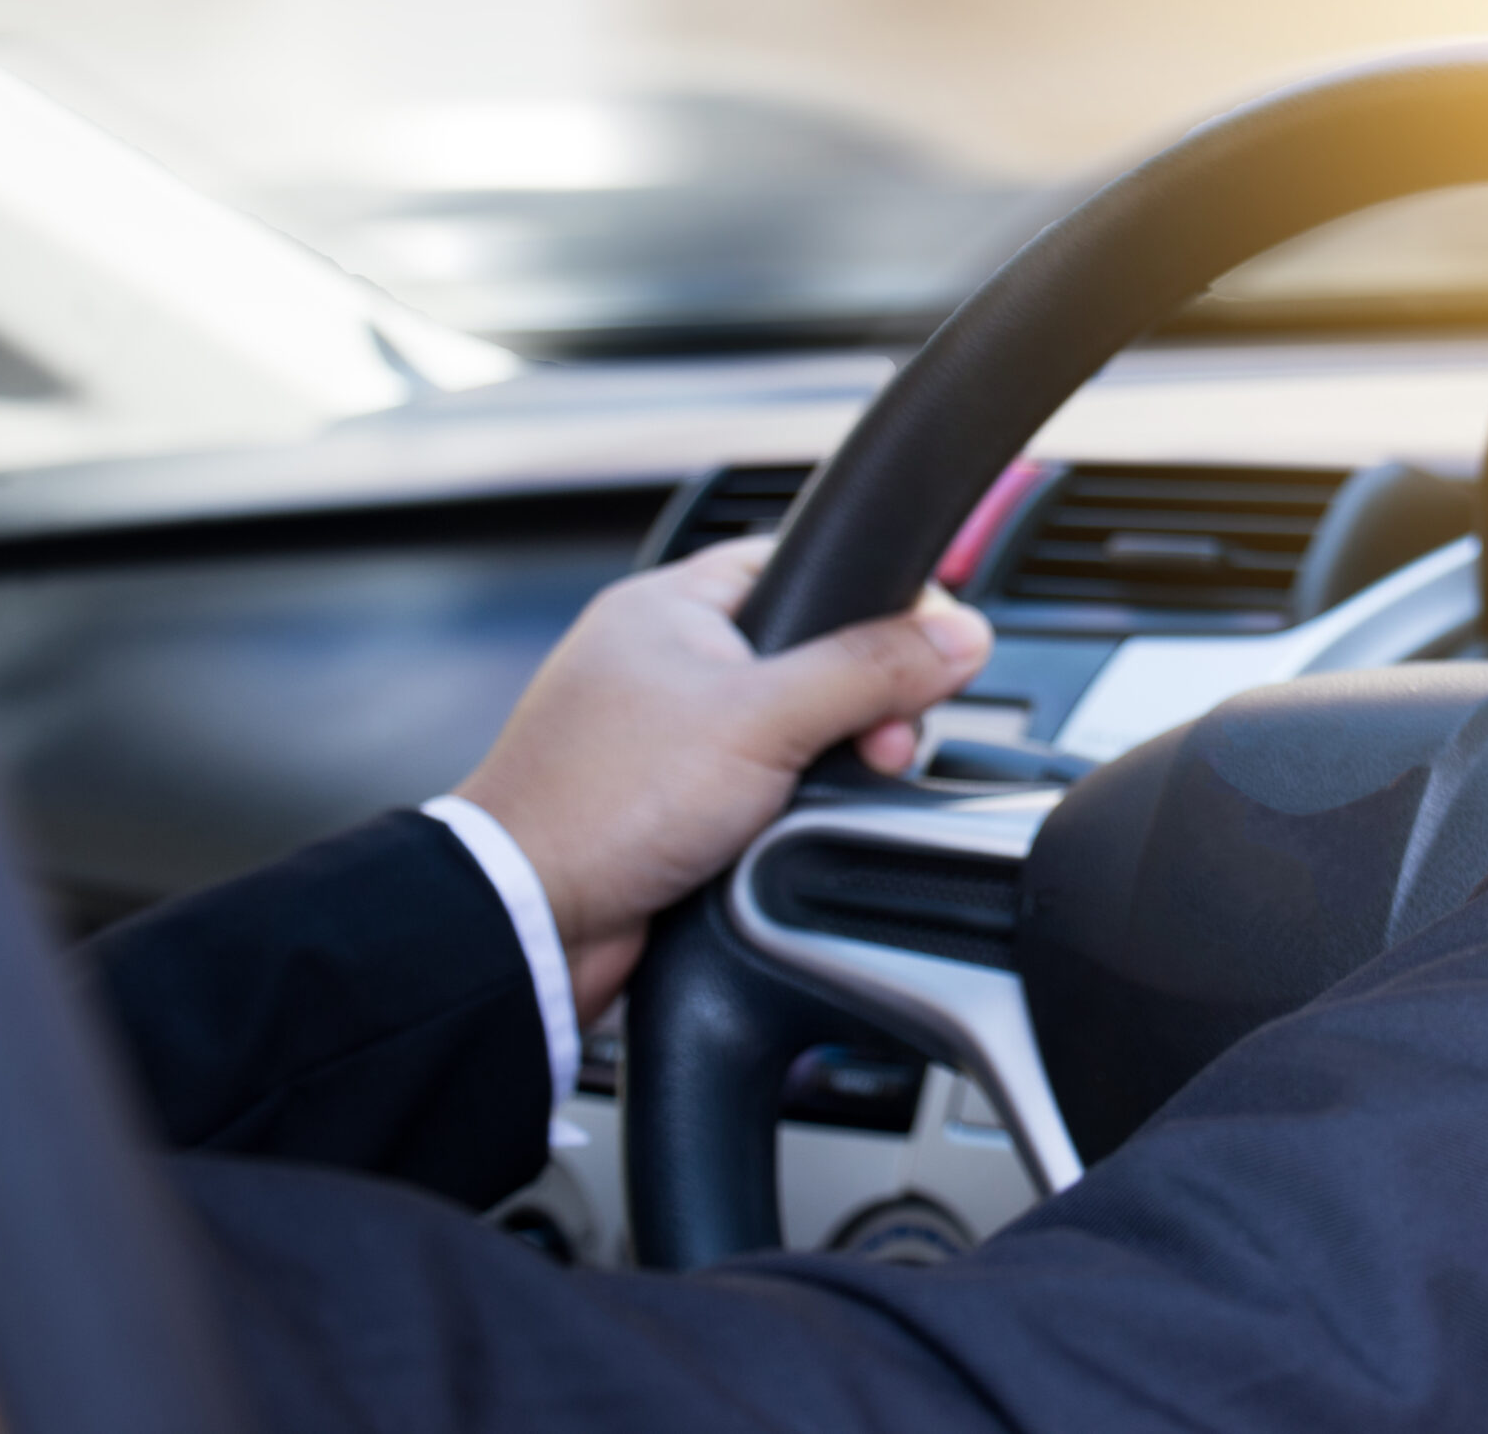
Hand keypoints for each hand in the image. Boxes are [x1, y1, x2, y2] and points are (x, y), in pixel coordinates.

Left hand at [453, 537, 992, 1020]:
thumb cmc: (601, 805)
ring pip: (801, 725)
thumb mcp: (763, 720)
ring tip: (827, 792)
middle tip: (876, 743)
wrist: (529, 923)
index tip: (928, 649)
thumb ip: (870, 669)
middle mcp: (670, 659)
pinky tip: (790, 826)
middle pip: (819, 651)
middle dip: (864, 701)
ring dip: (830, 760)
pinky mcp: (679, 800)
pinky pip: (771, 783)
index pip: (809, 564)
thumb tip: (959, 634)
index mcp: (674, 604)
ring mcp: (673, 733)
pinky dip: (792, 804)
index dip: (880, 601)